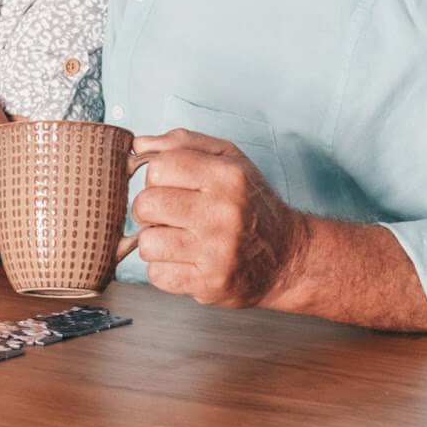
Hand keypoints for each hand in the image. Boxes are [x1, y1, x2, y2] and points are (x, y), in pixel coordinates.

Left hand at [129, 129, 310, 309]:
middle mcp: (224, 212)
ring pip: (146, 243)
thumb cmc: (251, 204)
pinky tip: (185, 261)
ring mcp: (218, 251)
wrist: (289, 258)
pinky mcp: (211, 284)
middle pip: (146, 205)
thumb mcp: (228, 159)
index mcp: (227, 176)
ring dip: (154, 242)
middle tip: (167, 214)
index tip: (166, 184)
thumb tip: (137, 145)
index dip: (154, 175)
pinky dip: (164, 269)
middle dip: (148, 210)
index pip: (159, 166)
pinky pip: (157, 275)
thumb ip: (182, 143)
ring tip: (176, 239)